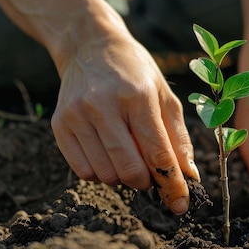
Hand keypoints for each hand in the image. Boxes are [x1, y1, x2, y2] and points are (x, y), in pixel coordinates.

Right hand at [50, 36, 199, 214]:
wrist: (89, 45)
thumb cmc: (134, 73)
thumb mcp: (164, 95)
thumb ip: (178, 137)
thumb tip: (188, 177)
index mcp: (137, 95)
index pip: (157, 153)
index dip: (172, 183)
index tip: (180, 203)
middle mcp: (103, 104)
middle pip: (130, 169)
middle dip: (146, 182)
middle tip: (150, 172)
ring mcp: (77, 115)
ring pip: (105, 175)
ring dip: (122, 177)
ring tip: (128, 156)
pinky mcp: (59, 124)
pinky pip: (83, 171)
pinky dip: (100, 173)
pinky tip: (107, 154)